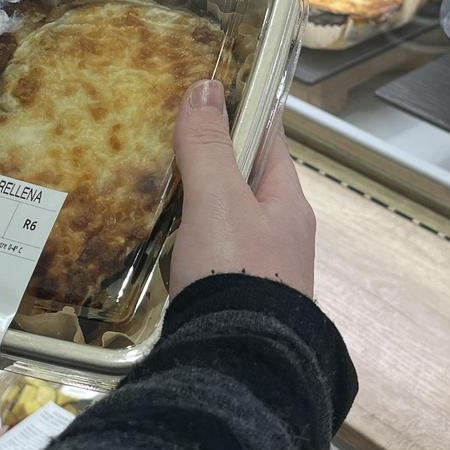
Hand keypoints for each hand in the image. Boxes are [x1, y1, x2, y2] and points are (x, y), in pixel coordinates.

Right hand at [169, 79, 315, 297]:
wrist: (239, 362)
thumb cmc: (235, 272)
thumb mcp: (218, 200)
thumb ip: (209, 146)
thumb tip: (206, 88)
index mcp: (287, 203)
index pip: (269, 139)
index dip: (244, 111)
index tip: (216, 88)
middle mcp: (282, 234)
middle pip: (248, 181)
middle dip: (216, 159)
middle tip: (173, 135)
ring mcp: (261, 270)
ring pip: (229, 220)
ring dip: (202, 202)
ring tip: (162, 184)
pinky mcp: (236, 299)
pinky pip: (213, 255)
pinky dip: (192, 240)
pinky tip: (168, 241)